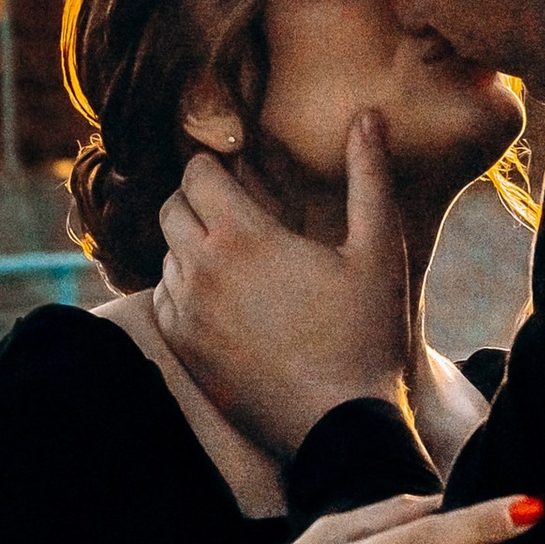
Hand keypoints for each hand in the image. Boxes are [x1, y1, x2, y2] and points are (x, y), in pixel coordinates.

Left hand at [156, 109, 410, 455]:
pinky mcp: (184, 351)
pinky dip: (185, 288)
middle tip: (238, 209)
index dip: (216, 163)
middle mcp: (202, 270)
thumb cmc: (367, 336)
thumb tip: (366, 117)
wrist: (341, 426)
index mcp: (244, 236)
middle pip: (171, 207)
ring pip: (166, 254)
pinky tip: (225, 298)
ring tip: (238, 256)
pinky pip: (164, 299)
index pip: (196, 171)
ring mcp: (187, 314)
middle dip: (199, 199)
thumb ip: (369, 177)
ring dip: (192, 245)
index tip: (240, 171)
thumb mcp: (379, 250)